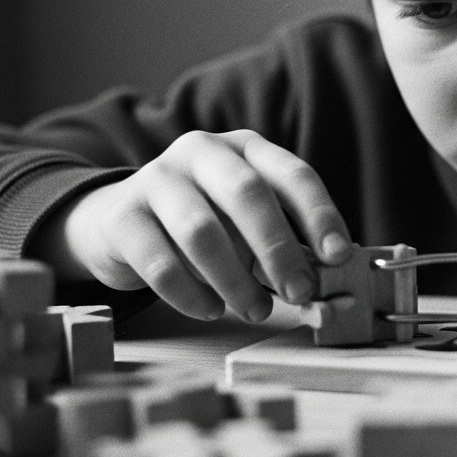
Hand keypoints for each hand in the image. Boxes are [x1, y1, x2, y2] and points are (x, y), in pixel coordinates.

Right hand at [34, 130, 352, 321]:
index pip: (292, 173)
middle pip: (247, 193)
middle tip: (299, 292)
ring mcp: (156, 178)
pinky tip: (211, 309)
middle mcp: (201, 151)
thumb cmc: (203, 222)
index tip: (338, 256)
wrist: (118, 221)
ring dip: (236, 280)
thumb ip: (285, 245)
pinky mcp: (122, 216)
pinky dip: (192, 295)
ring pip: (202, 231)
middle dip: (279, 248)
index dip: (320, 214)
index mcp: (245, 147)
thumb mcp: (247, 222)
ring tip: (256, 309)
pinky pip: (160, 263)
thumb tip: (324, 286)